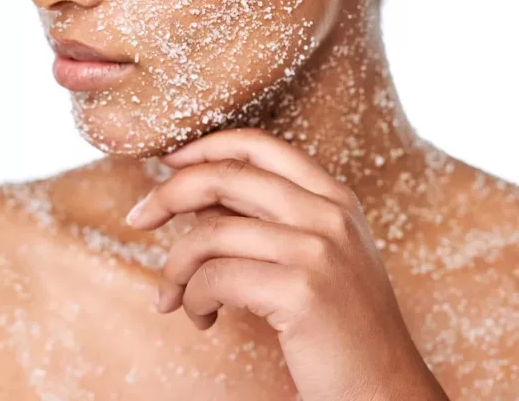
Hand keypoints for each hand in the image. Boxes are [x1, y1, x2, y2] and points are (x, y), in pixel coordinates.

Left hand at [126, 129, 446, 400]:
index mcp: (333, 197)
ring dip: (175, 267)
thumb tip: (196, 196)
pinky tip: (203, 319)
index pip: (258, 145)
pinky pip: (216, 278)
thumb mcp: (312, 254)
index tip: (168, 162)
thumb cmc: (339, 323)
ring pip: (211, 233)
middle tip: (139, 218)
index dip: (204, 146)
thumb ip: (263, 219)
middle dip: (168, 194)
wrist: (384, 388)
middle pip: (225, 176)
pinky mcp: (302, 291)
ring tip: (174, 297)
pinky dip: (193, 298)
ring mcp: (319, 249)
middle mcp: (329, 213)